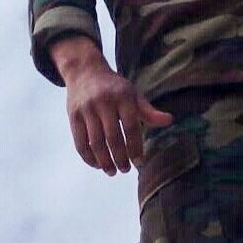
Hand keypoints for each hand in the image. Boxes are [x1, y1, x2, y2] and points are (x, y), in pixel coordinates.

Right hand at [51, 36, 172, 174]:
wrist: (85, 71)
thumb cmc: (114, 87)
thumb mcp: (132, 94)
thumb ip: (148, 111)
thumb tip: (169, 120)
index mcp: (122, 95)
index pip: (131, 126)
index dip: (135, 147)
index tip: (139, 163)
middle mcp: (103, 101)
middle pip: (113, 137)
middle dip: (120, 158)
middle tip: (125, 170)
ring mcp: (86, 109)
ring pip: (95, 142)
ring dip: (104, 161)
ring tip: (112, 171)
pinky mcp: (73, 116)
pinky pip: (80, 142)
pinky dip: (88, 158)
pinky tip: (97, 165)